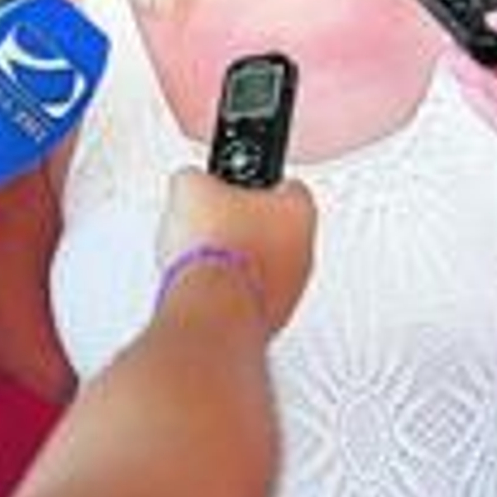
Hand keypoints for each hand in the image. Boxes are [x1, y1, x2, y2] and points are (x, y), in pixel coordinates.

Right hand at [157, 169, 315, 334]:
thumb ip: (197, 179)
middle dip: (242, 226)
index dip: (251, 183)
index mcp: (299, 209)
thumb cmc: (217, 249)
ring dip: (235, 261)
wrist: (211, 308)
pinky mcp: (272, 317)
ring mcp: (291, 288)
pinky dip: (229, 291)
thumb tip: (191, 183)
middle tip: (214, 223)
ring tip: (202, 258)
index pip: (284, 184)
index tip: (230, 186)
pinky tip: (203, 286)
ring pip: (261, 265)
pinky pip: (249, 295)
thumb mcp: (191, 186)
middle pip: (272, 228)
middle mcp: (305, 251)